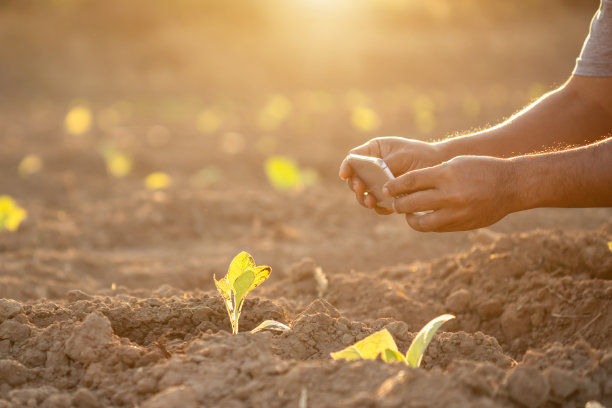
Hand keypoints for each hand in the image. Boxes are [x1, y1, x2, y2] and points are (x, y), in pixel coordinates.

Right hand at [339, 137, 446, 213]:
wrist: (438, 166)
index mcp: (373, 151)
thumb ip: (386, 164)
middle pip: (355, 178)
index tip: (345, 174)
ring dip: (364, 199)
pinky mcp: (387, 197)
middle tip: (361, 189)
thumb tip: (374, 177)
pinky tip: (387, 208)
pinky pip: (378, 205)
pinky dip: (380, 207)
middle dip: (356, 186)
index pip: (353, 158)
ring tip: (371, 202)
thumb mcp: (402, 155)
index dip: (347, 166)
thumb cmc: (420, 155)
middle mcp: (372, 168)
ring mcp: (378, 183)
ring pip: (364, 194)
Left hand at [383, 156, 517, 231]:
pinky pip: (436, 228)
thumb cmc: (481, 169)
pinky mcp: (462, 225)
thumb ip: (432, 175)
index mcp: (447, 174)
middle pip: (411, 203)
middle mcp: (450, 195)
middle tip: (394, 201)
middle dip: (398, 203)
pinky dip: (427, 224)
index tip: (386, 188)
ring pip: (421, 223)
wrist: (512, 185)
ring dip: (409, 218)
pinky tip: (424, 218)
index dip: (394, 186)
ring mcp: (456, 213)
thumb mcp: (455, 163)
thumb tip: (407, 187)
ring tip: (407, 213)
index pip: (410, 181)